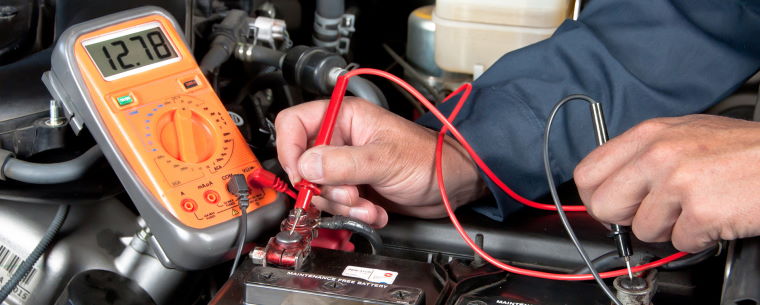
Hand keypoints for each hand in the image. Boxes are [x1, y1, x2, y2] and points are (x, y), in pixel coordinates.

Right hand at [275, 98, 484, 226]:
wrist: (452, 186)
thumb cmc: (430, 158)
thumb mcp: (384, 159)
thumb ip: (342, 163)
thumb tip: (305, 167)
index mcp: (344, 118)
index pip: (293, 124)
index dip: (289, 149)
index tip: (300, 174)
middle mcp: (341, 140)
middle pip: (304, 165)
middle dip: (325, 188)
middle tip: (349, 194)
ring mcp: (346, 166)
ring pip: (319, 191)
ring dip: (343, 206)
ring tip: (368, 206)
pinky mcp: (354, 188)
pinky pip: (337, 206)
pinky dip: (355, 215)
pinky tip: (375, 211)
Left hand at [574, 114, 759, 251]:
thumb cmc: (744, 150)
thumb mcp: (685, 134)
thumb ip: (644, 155)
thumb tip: (613, 183)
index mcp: (648, 134)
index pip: (587, 172)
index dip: (596, 196)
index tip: (612, 204)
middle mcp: (657, 154)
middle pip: (604, 206)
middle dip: (625, 218)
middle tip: (654, 212)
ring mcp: (678, 182)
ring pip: (642, 230)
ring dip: (669, 228)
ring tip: (696, 207)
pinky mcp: (701, 210)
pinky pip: (679, 242)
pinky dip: (698, 238)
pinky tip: (715, 216)